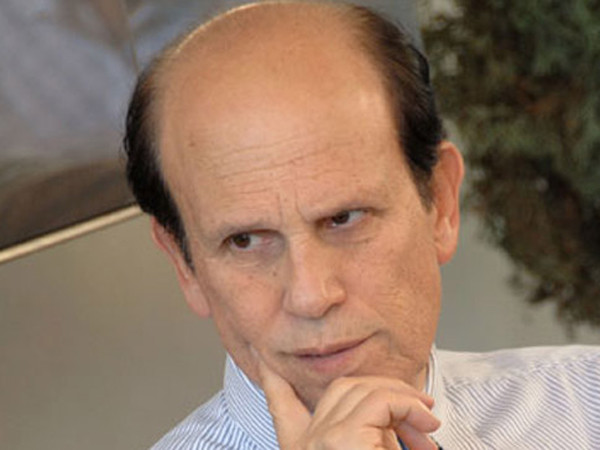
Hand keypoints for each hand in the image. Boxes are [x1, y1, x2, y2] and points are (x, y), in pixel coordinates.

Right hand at [258, 358, 440, 449]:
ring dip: (401, 397)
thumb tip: (392, 427)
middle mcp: (304, 445)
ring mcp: (320, 440)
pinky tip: (425, 419)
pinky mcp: (342, 440)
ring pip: (359, 389)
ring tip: (429, 419)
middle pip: (340, 390)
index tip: (265, 362)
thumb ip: (365, 441)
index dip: (273, 381)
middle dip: (383, 389)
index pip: (281, 408)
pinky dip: (407, 405)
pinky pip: (379, 403)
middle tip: (419, 409)